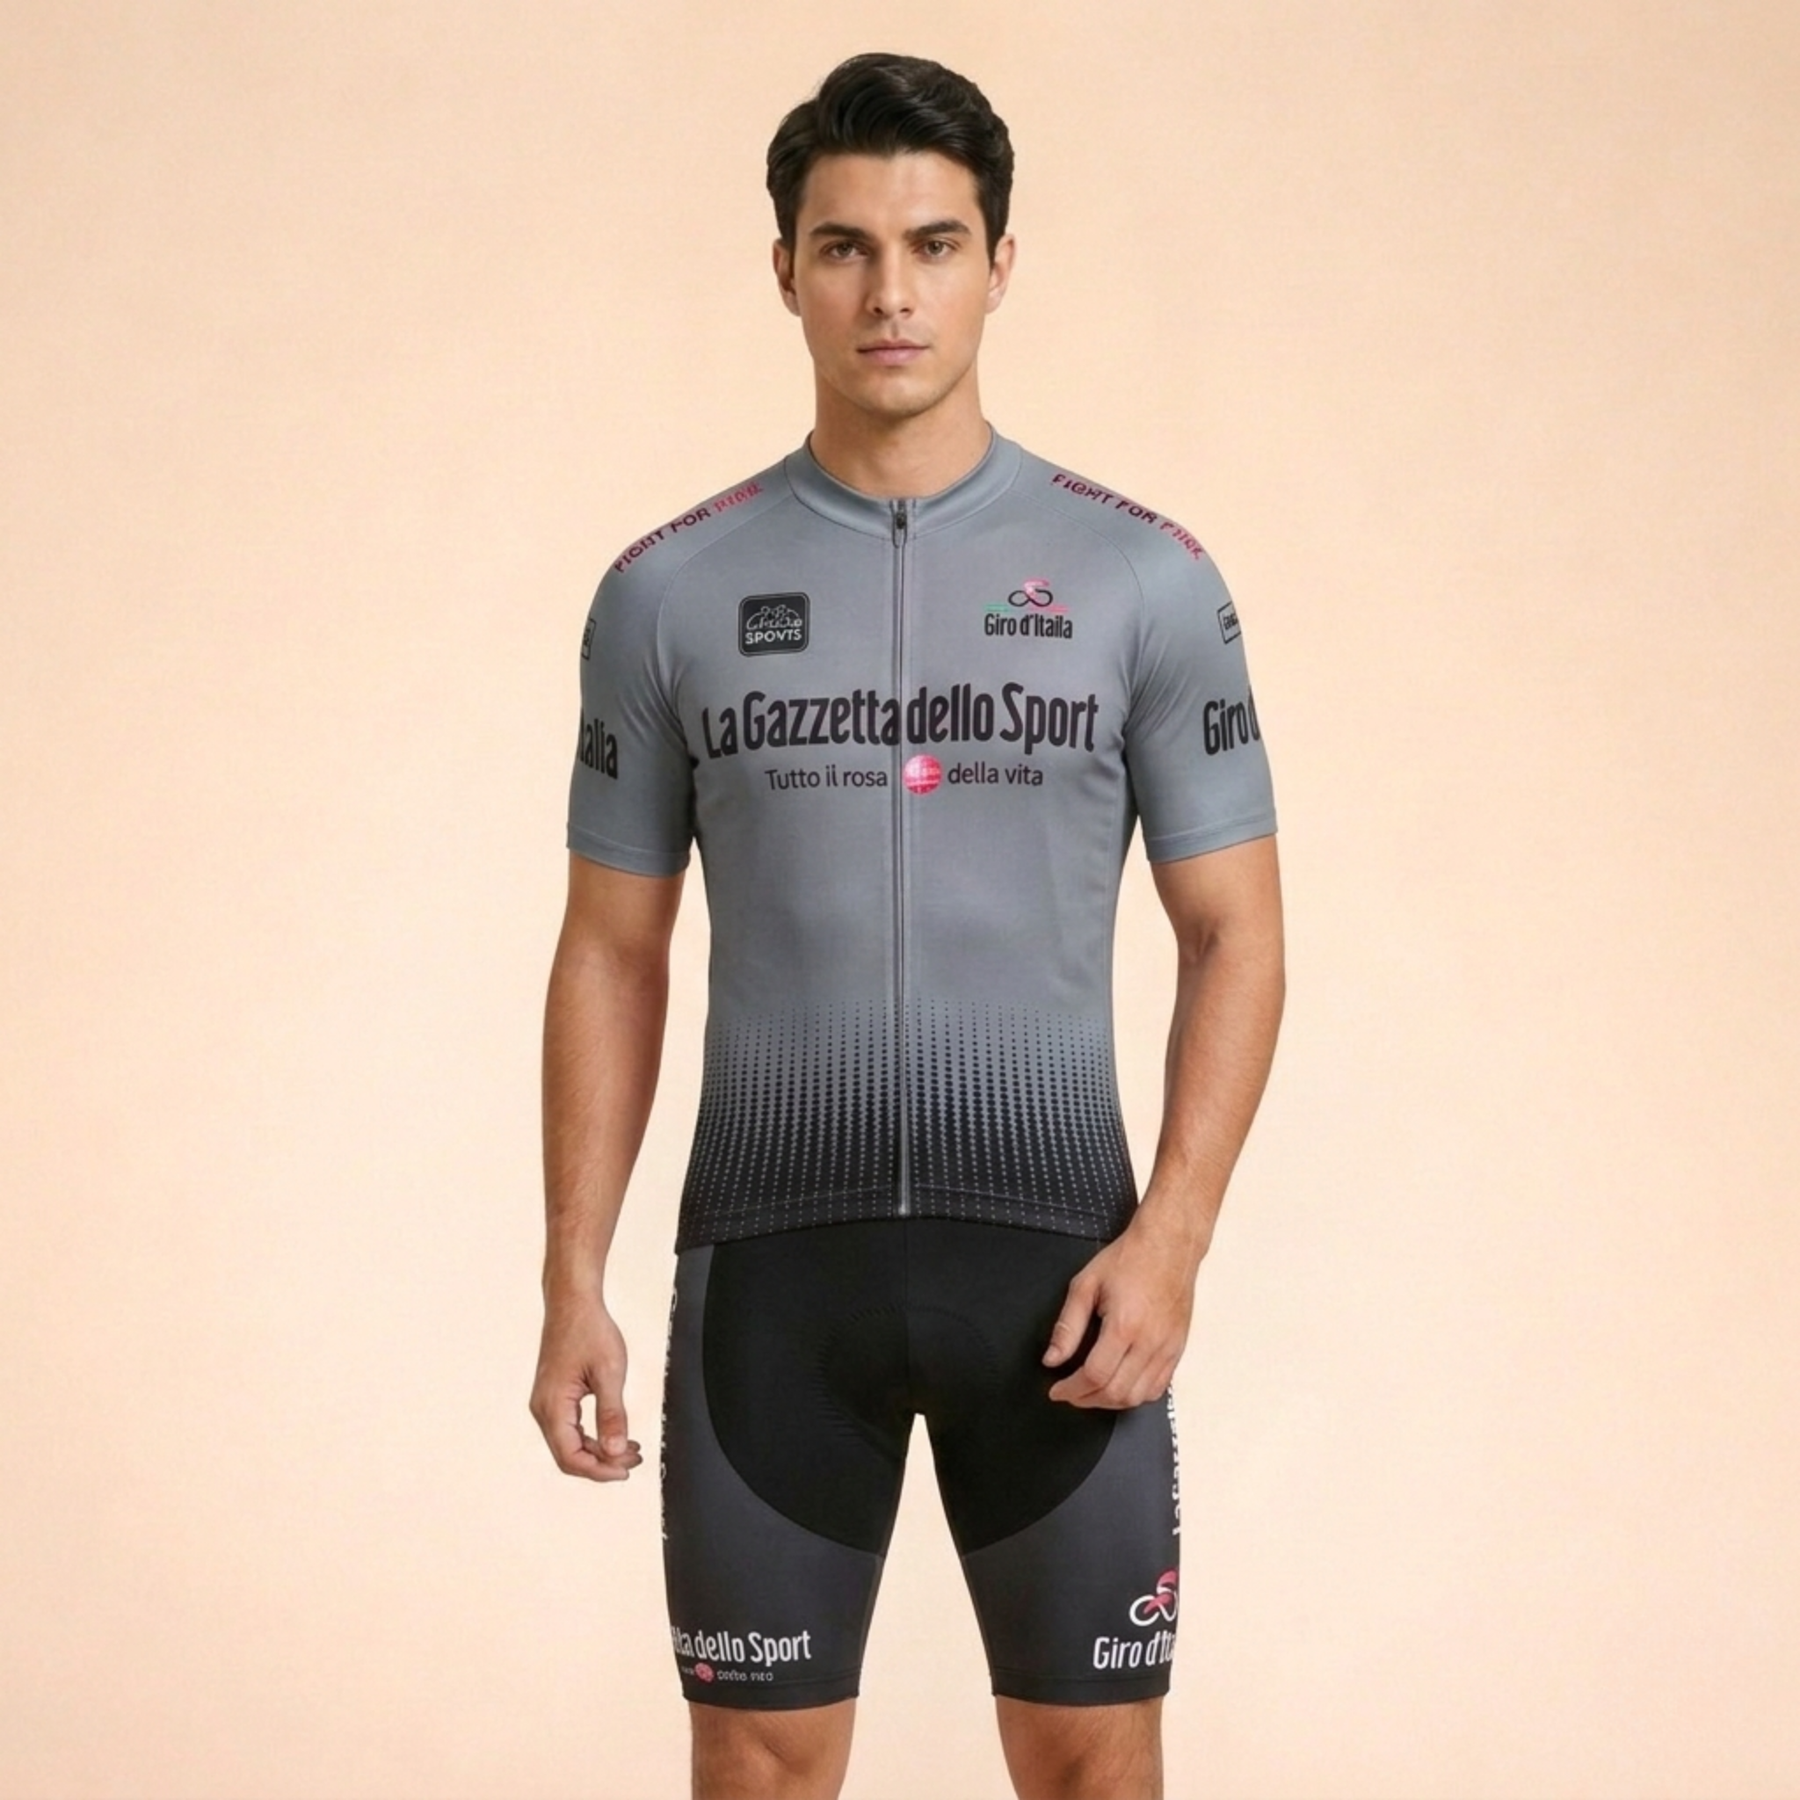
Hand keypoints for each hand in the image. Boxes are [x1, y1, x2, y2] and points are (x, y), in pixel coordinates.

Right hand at [529, 1295, 642, 1480]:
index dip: (599, 1471)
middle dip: (602, 1463)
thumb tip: (615, 1451)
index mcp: (552, 1406)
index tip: (625, 1470)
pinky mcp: (554, 1397)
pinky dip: (592, 1437)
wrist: (572, 1303)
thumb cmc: (588, 1329)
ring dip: (599, 1451)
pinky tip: (614, 1435)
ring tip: (629, 1449)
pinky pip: (570, 1428)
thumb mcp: (610, 1373)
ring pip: (570, 1444)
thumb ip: (612, 1415)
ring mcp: (546, 1403)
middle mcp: (543, 1409)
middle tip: (633, 1459)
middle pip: (569, 1455)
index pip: (571, 1457)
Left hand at [1042, 1219, 1200, 1408]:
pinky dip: (1136, 1395)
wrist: (1168, 1245)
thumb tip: (1052, 1358)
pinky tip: (1120, 1387)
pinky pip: (1158, 1387)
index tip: (1057, 1390)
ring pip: (1139, 1396)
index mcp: (1125, 1325)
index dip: (1071, 1389)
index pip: (1095, 1375)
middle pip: (1117, 1392)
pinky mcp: (1178, 1348)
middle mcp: (1150, 1341)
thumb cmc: (1130, 1259)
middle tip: (1070, 1393)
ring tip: (1091, 1393)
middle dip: (1087, 1400)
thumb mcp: (1085, 1285)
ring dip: (1110, 1402)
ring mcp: (1168, 1348)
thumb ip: (1067, 1326)